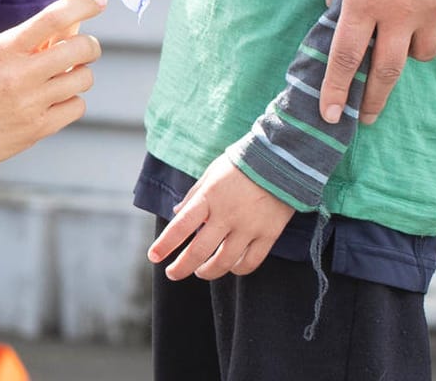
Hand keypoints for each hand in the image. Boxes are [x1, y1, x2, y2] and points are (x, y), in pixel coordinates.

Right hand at [0, 0, 103, 186]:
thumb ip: (16, 41)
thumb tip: (57, 32)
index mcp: (4, 49)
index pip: (53, 18)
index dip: (82, 5)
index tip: (97, 1)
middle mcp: (20, 74)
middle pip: (80, 48)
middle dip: (90, 44)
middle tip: (84, 47)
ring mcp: (31, 103)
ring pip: (83, 78)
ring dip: (79, 74)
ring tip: (62, 77)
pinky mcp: (38, 129)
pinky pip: (76, 106)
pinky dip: (70, 100)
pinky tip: (54, 100)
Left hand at [147, 154, 292, 279]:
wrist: (282, 161)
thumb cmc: (241, 165)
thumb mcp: (211, 174)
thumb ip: (194, 195)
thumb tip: (177, 213)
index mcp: (208, 198)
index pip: (181, 227)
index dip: (165, 244)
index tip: (153, 256)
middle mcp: (226, 215)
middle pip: (199, 251)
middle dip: (182, 267)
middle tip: (173, 274)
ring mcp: (248, 227)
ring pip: (224, 262)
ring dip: (208, 272)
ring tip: (200, 272)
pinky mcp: (269, 234)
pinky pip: (251, 262)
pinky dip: (238, 269)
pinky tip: (231, 268)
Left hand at [317, 0, 435, 124]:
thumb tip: (332, 4)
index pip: (346, 57)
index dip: (336, 90)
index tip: (331, 116)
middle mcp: (400, 11)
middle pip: (386, 73)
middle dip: (372, 102)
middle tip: (364, 119)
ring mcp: (434, 7)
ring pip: (421, 54)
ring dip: (405, 56)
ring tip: (394, 45)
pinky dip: (427, 19)